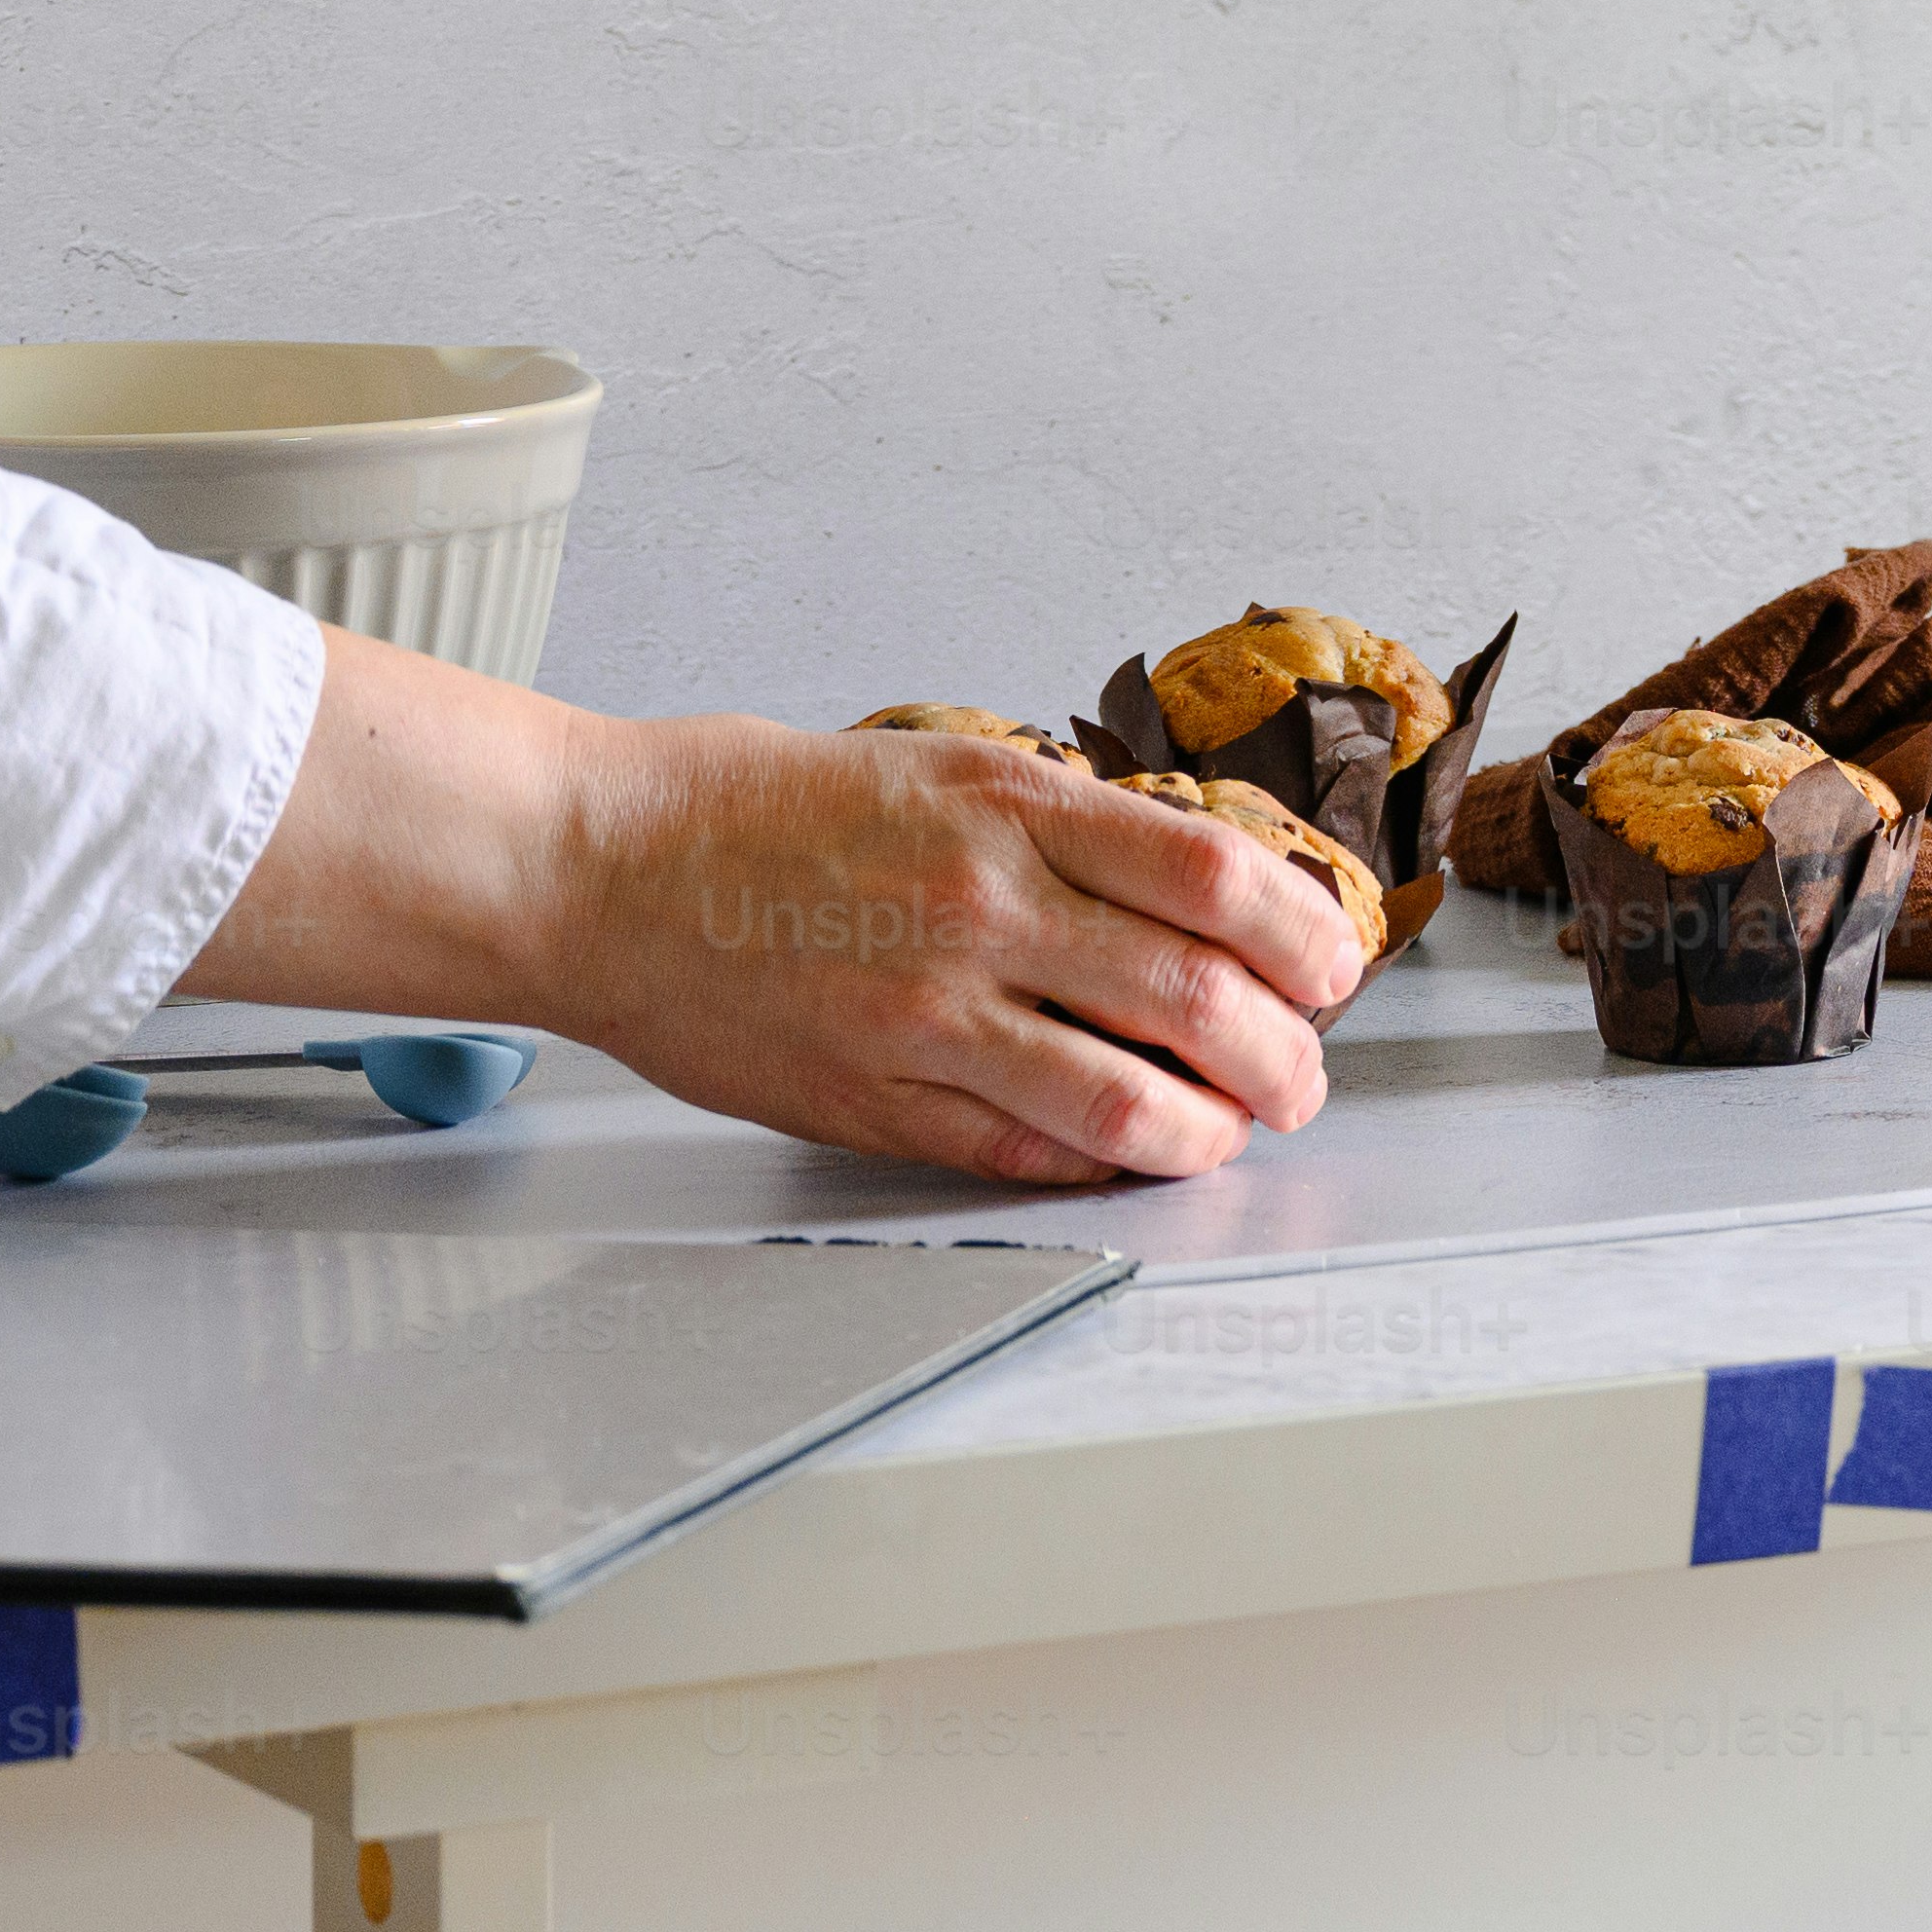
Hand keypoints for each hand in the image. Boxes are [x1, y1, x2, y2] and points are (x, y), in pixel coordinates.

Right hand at [190, 638, 1375, 1187]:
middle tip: (1304, 1074)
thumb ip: (1060, 830)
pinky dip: (1102, 1161)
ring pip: (1131, 1098)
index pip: (1221, 877)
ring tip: (1235, 1129)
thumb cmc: (757, 811)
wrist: (599, 867)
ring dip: (1213, 1129)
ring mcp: (929, 1011)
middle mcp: (985, 910)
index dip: (1308, 934)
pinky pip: (1026, 1148)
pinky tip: (1129, 1154)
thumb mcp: (939, 770)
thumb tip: (1190, 892)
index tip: (1333, 966)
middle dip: (1287, 1054)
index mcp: (1011, 813)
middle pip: (1204, 998)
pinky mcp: (874, 1094)